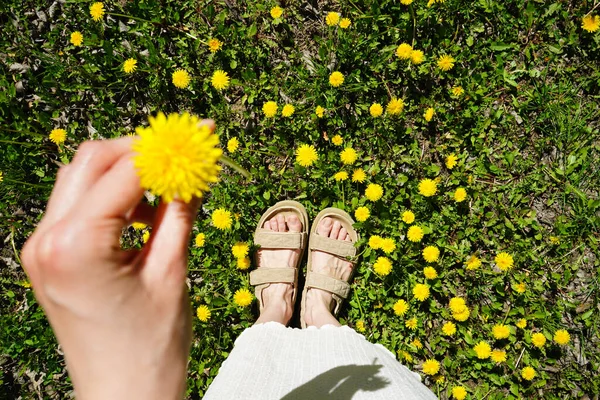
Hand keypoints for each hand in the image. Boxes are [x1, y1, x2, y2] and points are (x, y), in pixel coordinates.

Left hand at [21, 124, 210, 398]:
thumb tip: (196, 166)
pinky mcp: (49, 256)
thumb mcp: (172, 272)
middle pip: (91, 161)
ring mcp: (41, 248)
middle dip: (141, 150)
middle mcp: (46, 240)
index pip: (123, 171)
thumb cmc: (151, 346)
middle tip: (183, 154)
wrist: (122, 395)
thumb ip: (181, 211)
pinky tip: (144, 212)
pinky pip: (78, 205)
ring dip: (126, 172)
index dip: (167, 147)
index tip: (202, 132)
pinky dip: (112, 196)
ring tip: (168, 188)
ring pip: (80, 178)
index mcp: (75, 246)